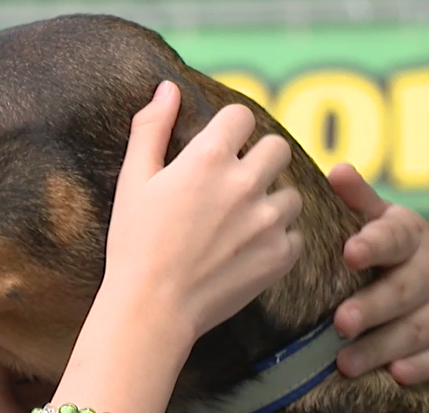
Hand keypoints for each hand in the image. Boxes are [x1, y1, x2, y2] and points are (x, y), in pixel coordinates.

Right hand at [100, 81, 303, 344]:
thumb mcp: (133, 181)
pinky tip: (247, 251)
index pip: (242, 116)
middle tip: (234, 185)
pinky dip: (276, 241)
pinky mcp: (280, 255)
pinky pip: (294, 235)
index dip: (229, 130)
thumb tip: (168, 88)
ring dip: (270, 202)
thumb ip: (151, 128)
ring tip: (241, 224)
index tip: (219, 148)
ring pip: (289, 193)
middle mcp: (244, 183)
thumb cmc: (135, 244)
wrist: (152, 308)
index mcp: (208, 158)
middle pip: (277, 148)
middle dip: (259, 160)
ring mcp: (267, 220)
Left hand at [329, 164, 428, 384]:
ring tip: (345, 363)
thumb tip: (337, 169)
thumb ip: (360, 203)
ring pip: (418, 329)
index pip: (395, 237)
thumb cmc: (401, 257)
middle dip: (373, 308)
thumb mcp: (385, 226)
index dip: (374, 244)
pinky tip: (396, 375)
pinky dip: (420, 368)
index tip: (350, 252)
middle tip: (340, 323)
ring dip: (382, 347)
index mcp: (412, 238)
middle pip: (405, 290)